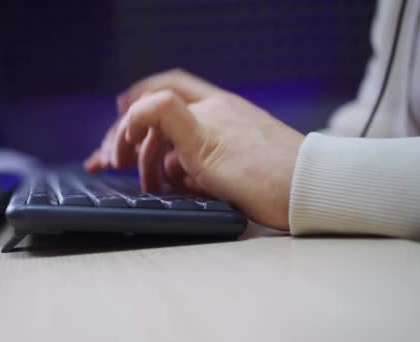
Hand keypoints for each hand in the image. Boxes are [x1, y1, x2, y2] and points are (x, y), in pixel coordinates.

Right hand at [84, 69, 303, 229]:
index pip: (164, 91)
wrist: (306, 194)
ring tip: (144, 185)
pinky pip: (194, 165)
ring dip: (154, 163)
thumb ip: (164, 114)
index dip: (135, 101)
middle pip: (162, 121)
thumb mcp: (201, 142)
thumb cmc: (259, 171)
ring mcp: (223, 142)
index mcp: (208, 108)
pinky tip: (172, 188)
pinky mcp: (231, 165)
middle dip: (135, 139)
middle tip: (114, 161)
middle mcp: (214, 120)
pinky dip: (177, 175)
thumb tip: (134, 108)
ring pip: (176, 146)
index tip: (117, 125)